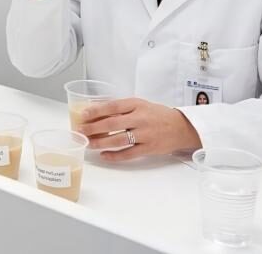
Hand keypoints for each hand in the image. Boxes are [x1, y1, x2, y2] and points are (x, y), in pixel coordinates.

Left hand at [77, 97, 201, 162]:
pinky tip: (104, 155)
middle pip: (112, 124)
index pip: (112, 106)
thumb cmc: (158, 115)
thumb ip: (123, 108)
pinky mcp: (148, 148)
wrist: (181, 127)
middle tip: (80, 130)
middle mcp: (140, 119)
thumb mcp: (141, 105)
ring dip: (100, 143)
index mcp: (137, 105)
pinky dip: (114, 156)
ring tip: (88, 144)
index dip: (96, 111)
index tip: (83, 114)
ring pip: (118, 140)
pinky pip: (128, 154)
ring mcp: (145, 135)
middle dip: (93, 128)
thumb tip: (98, 112)